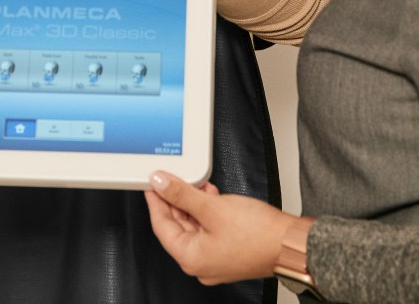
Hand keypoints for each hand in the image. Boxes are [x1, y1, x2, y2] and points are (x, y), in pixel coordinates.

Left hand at [145, 171, 302, 284]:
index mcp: (191, 258)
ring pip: (193, 224)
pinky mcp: (226, 249)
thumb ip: (182, 194)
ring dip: (193, 201)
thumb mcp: (212, 207)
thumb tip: (159, 184)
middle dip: (176, 198)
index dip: (155, 200)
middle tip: (172, 177)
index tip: (151, 182)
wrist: (290, 242)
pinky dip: (206, 209)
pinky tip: (210, 193)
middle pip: (177, 225)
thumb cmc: (258, 234)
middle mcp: (201, 263)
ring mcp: (214, 258)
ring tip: (196, 181)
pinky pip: (207, 227)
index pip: (161, 225)